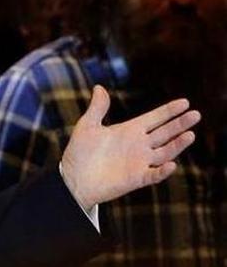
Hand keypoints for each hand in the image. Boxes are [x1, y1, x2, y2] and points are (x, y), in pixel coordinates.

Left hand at [62, 85, 199, 208]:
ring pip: (165, 152)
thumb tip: (99, 87)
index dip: (169, 111)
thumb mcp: (87, 127)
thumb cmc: (79, 153)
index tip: (185, 102)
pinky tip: (172, 164)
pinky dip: (163, 171)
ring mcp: (139, 162)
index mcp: (129, 131)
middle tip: (196, 114)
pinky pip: (154, 175)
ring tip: (190, 135)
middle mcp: (138, 145)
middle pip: (165, 133)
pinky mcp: (136, 179)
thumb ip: (97, 108)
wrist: (71, 179)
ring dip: (177, 145)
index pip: (155, 118)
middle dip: (180, 124)